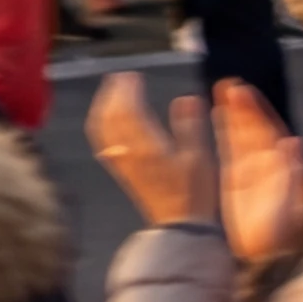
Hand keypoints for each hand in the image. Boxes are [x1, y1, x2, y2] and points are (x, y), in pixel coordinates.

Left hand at [88, 70, 205, 227]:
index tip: (131, 75)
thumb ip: (191, 126)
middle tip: (118, 77)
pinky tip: (109, 121)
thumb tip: (186, 99)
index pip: (128, 110)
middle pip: (110, 117)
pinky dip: (103, 124)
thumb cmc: (194, 193)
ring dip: (104, 107)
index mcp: (147, 145)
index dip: (127, 90)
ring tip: (111, 92)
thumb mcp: (200, 158)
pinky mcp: (122, 171)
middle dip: (112, 94)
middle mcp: (129, 152)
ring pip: (103, 128)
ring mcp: (122, 162)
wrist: (179, 226)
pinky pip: (104, 141)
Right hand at [207, 80, 302, 265]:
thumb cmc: (277, 244)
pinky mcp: (238, 186)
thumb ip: (290, 176)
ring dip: (235, 115)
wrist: (263, 270)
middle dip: (245, 108)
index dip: (257, 112)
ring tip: (222, 90)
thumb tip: (293, 141)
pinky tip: (215, 114)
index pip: (271, 133)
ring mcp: (254, 176)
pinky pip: (232, 151)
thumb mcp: (288, 211)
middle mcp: (272, 170)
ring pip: (244, 138)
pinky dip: (225, 131)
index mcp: (284, 172)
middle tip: (229, 86)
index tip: (242, 91)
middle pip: (258, 131)